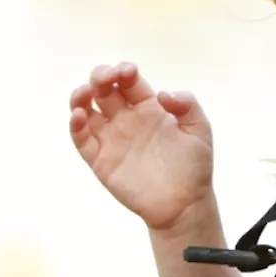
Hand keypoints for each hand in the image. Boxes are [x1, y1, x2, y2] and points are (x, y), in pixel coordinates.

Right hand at [69, 62, 214, 231]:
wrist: (185, 205)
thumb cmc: (194, 167)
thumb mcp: (200, 130)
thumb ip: (187, 105)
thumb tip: (163, 94)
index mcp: (148, 108)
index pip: (128, 81)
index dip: (124, 71)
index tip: (128, 72)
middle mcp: (126, 120)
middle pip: (103, 89)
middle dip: (100, 76)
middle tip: (107, 78)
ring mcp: (112, 139)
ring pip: (86, 110)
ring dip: (80, 96)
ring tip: (84, 92)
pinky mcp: (101, 161)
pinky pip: (81, 140)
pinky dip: (75, 126)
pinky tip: (79, 116)